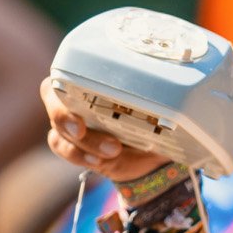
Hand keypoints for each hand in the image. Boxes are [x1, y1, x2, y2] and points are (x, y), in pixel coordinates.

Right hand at [39, 79, 160, 183]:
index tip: (82, 93)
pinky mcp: (74, 146)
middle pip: (52, 99)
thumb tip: (180, 90)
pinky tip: (99, 163)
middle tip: (83, 130)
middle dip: (64, 116)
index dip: (66, 81)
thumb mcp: (159, 106)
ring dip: (83, 144)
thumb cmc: (152, 120)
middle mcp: (75, 97)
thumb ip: (160, 96)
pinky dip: (80, 157)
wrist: (151, 155)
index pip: (66, 69)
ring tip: (113, 151)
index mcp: (92, 78)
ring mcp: (70, 123)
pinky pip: (65, 149)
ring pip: (59, 130)